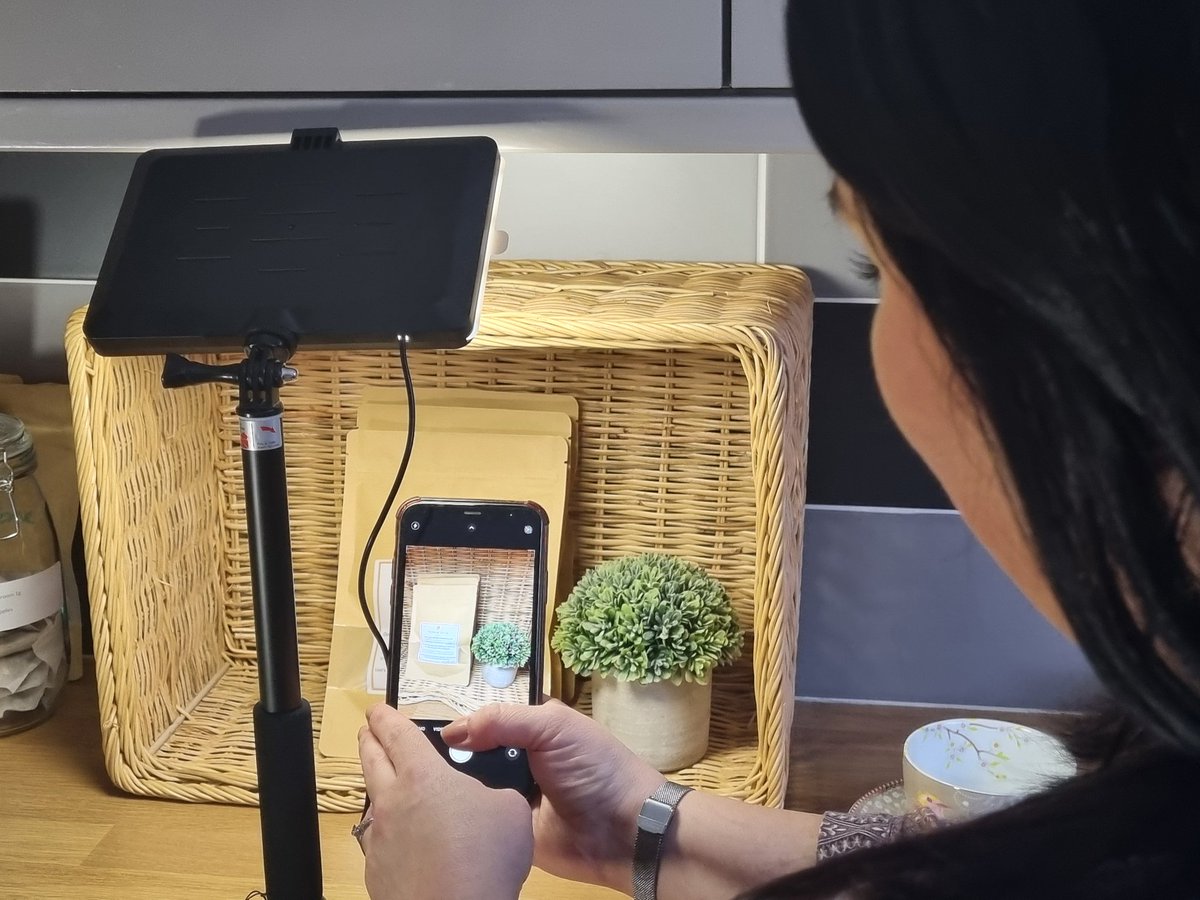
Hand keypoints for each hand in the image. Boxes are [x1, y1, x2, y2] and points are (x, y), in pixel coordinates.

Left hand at [358, 704, 533, 899]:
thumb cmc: (484, 859)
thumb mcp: (510, 810)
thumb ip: (493, 792)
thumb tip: (485, 802)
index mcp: (423, 776)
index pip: (397, 733)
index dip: (386, 716)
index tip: (378, 709)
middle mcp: (393, 801)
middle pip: (370, 760)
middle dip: (368, 740)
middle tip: (368, 731)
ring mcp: (379, 838)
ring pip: (372, 803)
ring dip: (378, 789)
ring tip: (390, 788)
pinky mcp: (376, 872)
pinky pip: (378, 842)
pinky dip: (389, 835)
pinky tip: (407, 844)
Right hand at [440, 700, 664, 892]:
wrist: (623, 832)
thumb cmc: (596, 768)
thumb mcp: (554, 727)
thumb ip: (503, 720)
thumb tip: (451, 733)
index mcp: (531, 725)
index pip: (486, 716)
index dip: (462, 718)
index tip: (425, 724)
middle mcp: (518, 757)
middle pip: (472, 751)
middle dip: (452, 754)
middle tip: (420, 758)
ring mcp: (511, 794)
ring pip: (470, 784)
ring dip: (454, 784)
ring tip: (424, 782)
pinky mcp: (508, 827)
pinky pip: (478, 818)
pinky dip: (463, 815)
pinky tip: (438, 809)